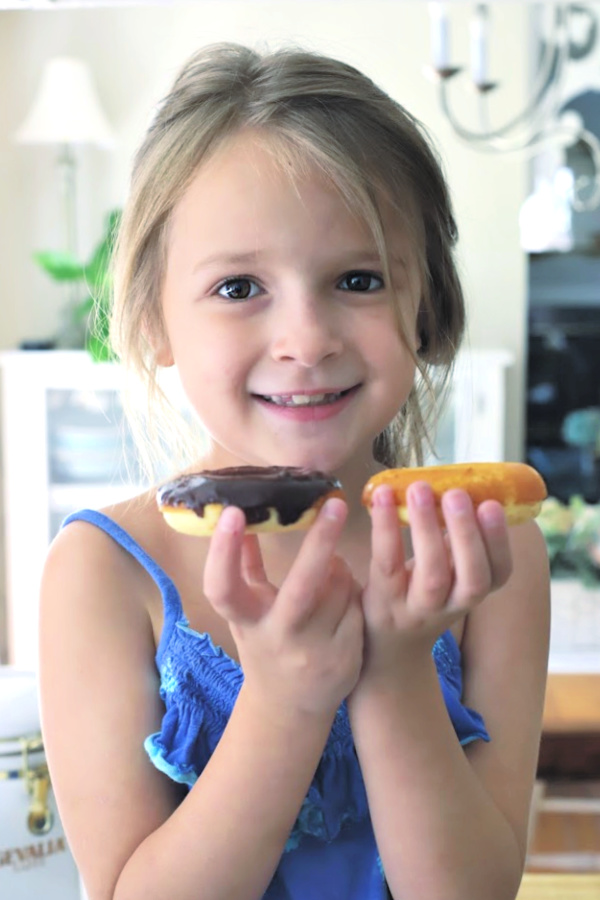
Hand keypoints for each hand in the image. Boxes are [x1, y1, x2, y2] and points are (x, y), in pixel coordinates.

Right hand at [203, 498, 363, 718]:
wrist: (289, 708)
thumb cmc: (266, 645)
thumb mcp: (246, 611)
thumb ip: (241, 565)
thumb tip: (233, 513)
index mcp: (247, 622)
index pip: (224, 588)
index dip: (223, 551)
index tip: (232, 511)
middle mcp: (279, 637)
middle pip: (302, 585)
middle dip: (320, 541)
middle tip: (335, 503)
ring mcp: (315, 651)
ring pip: (341, 586)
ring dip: (339, 567)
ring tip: (330, 569)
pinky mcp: (346, 658)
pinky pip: (358, 605)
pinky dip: (353, 593)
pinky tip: (344, 600)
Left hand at [357, 481, 512, 682]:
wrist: (386, 645)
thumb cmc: (421, 591)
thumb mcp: (450, 571)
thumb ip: (459, 538)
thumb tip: (467, 482)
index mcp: (472, 593)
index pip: (498, 573)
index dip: (499, 541)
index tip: (493, 504)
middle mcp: (451, 606)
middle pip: (472, 578)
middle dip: (468, 534)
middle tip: (457, 494)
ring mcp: (417, 608)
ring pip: (432, 574)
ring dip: (428, 528)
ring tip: (419, 489)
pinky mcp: (383, 601)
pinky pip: (387, 563)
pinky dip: (385, 527)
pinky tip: (383, 496)